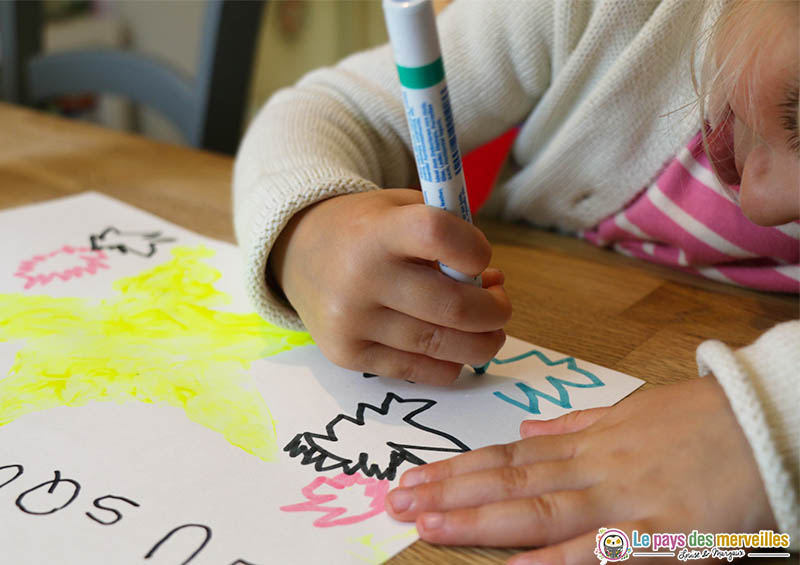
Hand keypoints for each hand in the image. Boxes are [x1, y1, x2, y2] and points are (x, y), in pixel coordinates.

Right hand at [269, 189, 510, 384]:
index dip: (475, 250)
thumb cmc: (366, 229)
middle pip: (454, 307)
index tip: (480, 258)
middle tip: (499, 304)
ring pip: (443, 347)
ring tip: (487, 328)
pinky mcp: (348, 355)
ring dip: (483, 341)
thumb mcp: (402, 207)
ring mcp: (352, 322)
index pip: (437, 234)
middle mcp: (360, 277)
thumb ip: (450, 235)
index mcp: (377, 230)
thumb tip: (491, 284)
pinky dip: (451, 363)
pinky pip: (422, 371)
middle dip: (495, 311)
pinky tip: (452, 345)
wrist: (299, 254)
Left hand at [386, 377, 776, 562]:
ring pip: (538, 510)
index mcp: (587, 442)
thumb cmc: (699, 419)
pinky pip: (601, 548)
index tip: (415, 477)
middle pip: (508, 483)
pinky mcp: (661, 532)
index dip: (457, 469)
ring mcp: (623, 500)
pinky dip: (556, 558)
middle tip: (397, 503)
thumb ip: (575, 427)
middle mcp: (593, 469)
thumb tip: (527, 434)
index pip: (506, 458)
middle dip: (449, 495)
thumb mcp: (630, 412)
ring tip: (427, 525)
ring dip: (479, 519)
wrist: (765, 423)